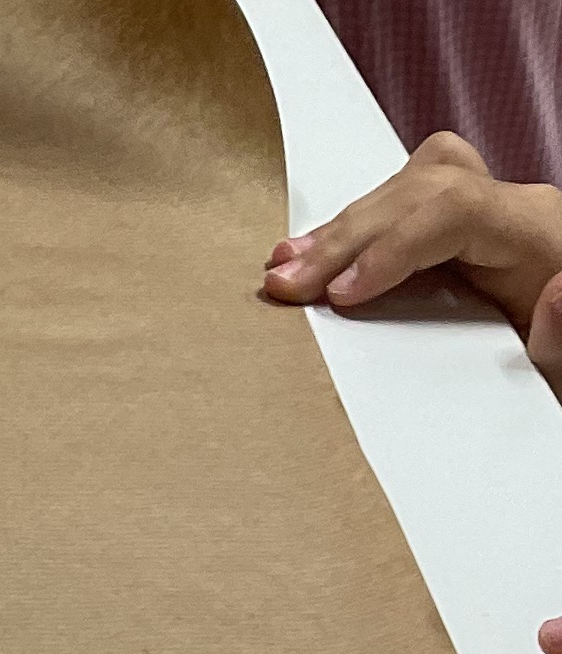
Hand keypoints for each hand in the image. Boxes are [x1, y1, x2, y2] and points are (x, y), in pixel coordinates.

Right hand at [262, 131, 561, 348]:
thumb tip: (557, 298)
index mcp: (538, 235)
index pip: (456, 209)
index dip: (393, 245)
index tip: (342, 294)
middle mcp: (510, 210)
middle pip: (420, 191)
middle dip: (348, 237)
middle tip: (288, 283)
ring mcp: (484, 214)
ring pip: (405, 191)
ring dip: (341, 230)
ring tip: (284, 267)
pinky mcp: (461, 231)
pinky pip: (404, 206)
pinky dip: (357, 230)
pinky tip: (314, 252)